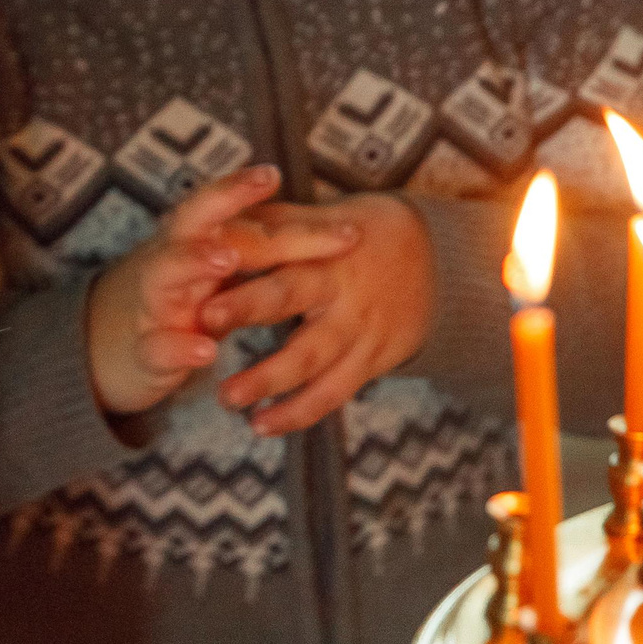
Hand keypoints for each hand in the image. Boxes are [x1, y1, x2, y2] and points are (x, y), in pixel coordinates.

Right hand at [86, 166, 356, 418]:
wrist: (123, 352)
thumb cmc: (188, 301)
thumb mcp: (218, 270)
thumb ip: (261, 246)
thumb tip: (329, 222)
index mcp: (193, 239)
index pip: (217, 205)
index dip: (240, 188)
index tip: (272, 173)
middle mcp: (171, 261)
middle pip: (192, 223)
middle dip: (223, 202)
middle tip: (262, 188)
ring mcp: (154, 304)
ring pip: (165, 272)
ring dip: (194, 260)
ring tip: (226, 259)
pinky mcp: (147, 350)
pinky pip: (158, 345)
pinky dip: (179, 347)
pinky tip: (206, 352)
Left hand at [203, 194, 435, 436]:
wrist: (440, 261)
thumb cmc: (362, 235)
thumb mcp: (324, 218)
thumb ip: (271, 225)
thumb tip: (213, 223)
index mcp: (319, 244)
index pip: (275, 243)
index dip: (241, 250)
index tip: (202, 256)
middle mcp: (338, 285)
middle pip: (289, 294)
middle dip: (248, 306)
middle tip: (206, 318)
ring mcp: (357, 326)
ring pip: (309, 357)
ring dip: (267, 378)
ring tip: (226, 397)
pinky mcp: (371, 360)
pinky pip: (332, 393)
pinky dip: (297, 413)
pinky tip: (261, 425)